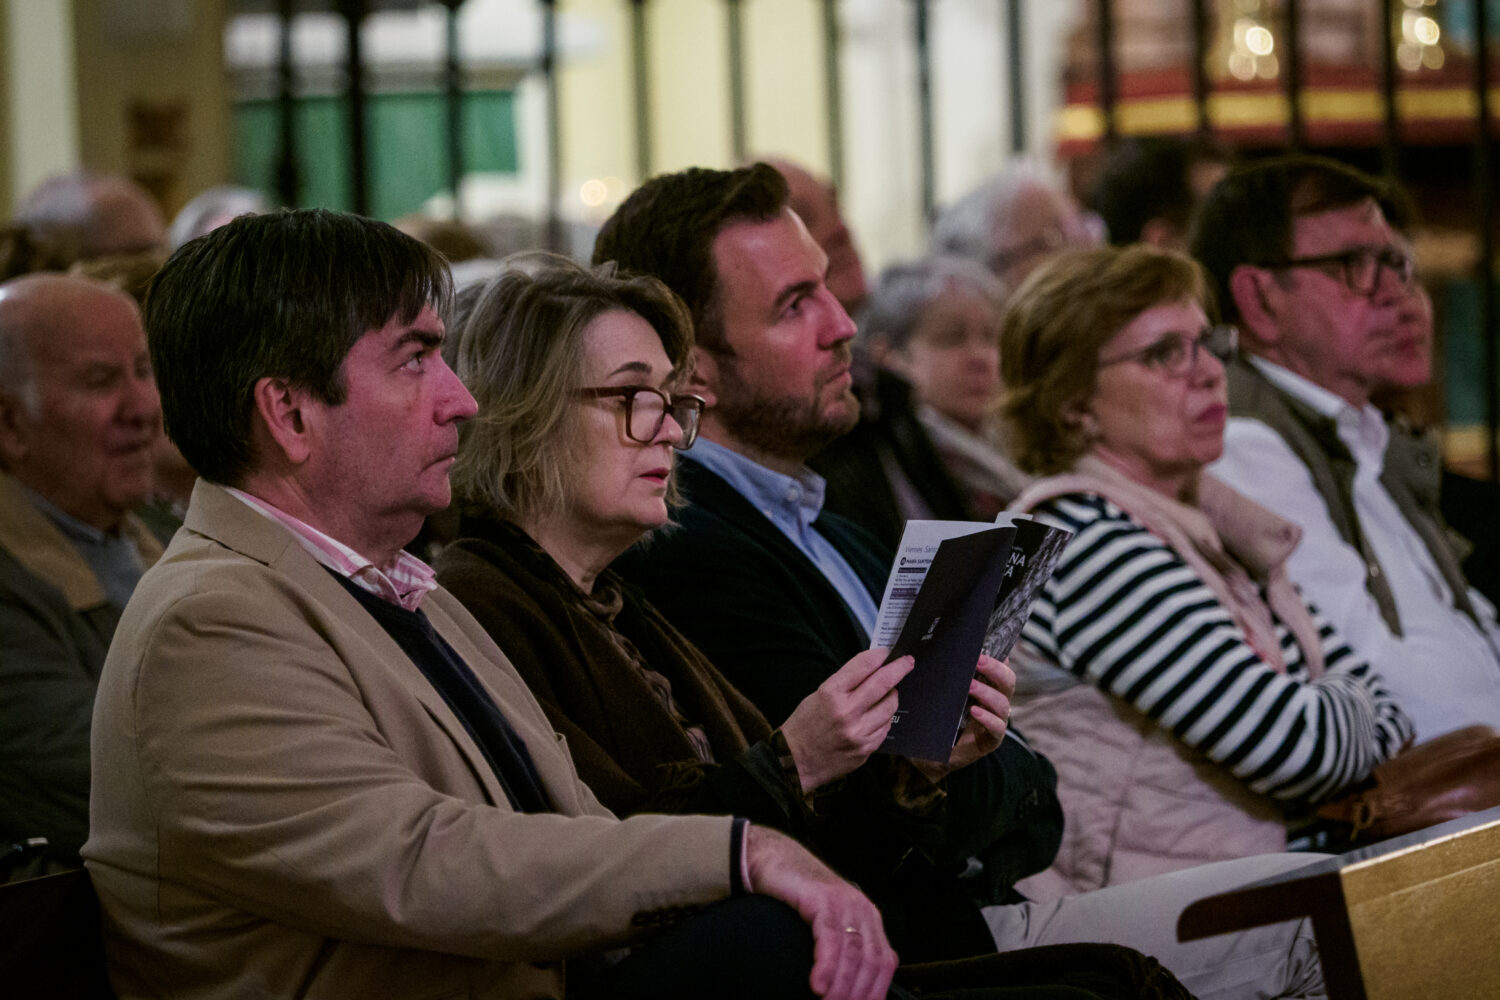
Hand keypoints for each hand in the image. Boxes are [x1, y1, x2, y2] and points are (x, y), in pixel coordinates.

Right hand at [745, 823, 897, 999]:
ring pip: (854, 955)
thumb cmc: (798, 898)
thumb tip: (844, 991)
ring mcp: (845, 903)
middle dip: (857, 996)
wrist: (775, 860)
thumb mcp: (827, 927)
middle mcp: (863, 911)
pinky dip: (826, 966)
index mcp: (869, 921)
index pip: (884, 966)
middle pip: (872, 964)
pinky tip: (818, 986)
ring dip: (842, 989)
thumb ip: (842, 954)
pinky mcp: (823, 898)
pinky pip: (830, 938)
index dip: (874, 994)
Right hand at [780, 649, 914, 793]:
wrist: (796, 761)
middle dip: (899, 669)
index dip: (879, 656)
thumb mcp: (818, 695)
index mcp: (831, 694)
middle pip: (883, 684)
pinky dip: (884, 718)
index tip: (887, 652)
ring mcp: (859, 733)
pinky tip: (875, 716)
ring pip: (890, 706)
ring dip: (891, 696)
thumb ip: (845, 682)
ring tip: (885, 694)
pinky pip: (885, 727)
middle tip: (908, 662)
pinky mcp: (866, 749)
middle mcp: (847, 712)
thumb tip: (873, 668)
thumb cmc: (805, 724)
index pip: (863, 667)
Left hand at [911, 654, 1013, 782]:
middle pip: (1007, 682)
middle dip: (995, 669)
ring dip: (987, 693)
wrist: (935, 750)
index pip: (1001, 667)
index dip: (998, 657)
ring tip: (970, 686)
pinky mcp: (992, 739)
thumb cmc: (942, 717)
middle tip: (978, 661)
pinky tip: (974, 711)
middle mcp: (996, 702)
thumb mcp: (946, 693)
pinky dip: (988, 718)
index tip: (984, 646)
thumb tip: (946, 650)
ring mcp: (996, 721)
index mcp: (989, 687)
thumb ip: (952, 676)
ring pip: (1003, 704)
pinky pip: (997, 728)